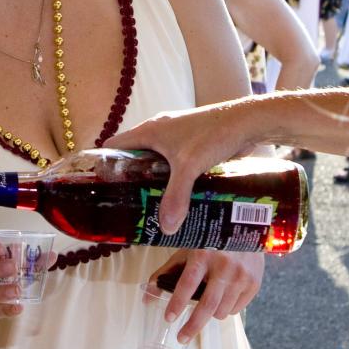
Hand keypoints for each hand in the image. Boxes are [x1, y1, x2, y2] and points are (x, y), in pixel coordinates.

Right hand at [110, 104, 262, 232]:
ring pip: (154, 158)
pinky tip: (177, 194)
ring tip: (150, 202)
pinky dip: (170, 175)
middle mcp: (159, 130)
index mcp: (149, 130)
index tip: (102, 188)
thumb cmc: (214, 135)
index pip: (113, 146)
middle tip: (127, 203)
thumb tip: (165, 228)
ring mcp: (176, 135)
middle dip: (129, 177)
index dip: (104, 164)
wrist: (247, 121)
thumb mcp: (190, 168)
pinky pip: (172, 160)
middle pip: (132, 155)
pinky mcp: (192, 141)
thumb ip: (176, 197)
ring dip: (152, 177)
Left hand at [153, 249, 265, 343]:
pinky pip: (236, 309)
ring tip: (207, 302)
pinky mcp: (254, 283)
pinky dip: (226, 309)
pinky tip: (224, 295)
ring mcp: (241, 275)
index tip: (169, 318)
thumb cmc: (211, 242)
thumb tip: (147, 293)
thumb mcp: (189, 250)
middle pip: (207, 305)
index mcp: (204, 254)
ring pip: (221, 311)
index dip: (177, 302)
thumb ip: (168, 271)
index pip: (188, 283)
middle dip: (192, 325)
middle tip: (181, 337)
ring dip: (210, 314)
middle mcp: (224, 266)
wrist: (248, 231)